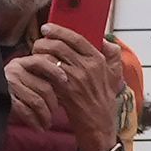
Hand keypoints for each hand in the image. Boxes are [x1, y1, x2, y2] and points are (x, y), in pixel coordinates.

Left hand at [22, 24, 130, 150]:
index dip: (59, 30)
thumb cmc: (104, 99)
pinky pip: (47, 72)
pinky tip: (36, 68)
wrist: (98, 123)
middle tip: (38, 43)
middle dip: (44, 42)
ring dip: (39, 54)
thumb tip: (106, 40)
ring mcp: (74, 78)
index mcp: (98, 60)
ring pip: (50, 57)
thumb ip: (113, 55)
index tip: (48, 28)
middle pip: (59, 45)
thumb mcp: (115, 75)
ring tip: (35, 55)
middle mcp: (87, 67)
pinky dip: (39, 68)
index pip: (76, 38)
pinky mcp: (64, 90)